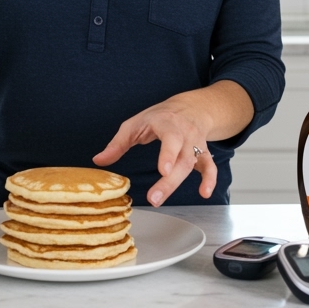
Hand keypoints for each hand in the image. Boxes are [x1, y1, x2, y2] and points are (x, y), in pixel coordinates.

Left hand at [93, 101, 216, 206]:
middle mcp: (185, 133)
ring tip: (162, 199)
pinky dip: (210, 179)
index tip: (163, 170)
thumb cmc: (159, 117)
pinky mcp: (203, 153)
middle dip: (169, 180)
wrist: (190, 108)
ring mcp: (196, 144)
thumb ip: (118, 143)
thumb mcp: (136, 123)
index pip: (171, 138)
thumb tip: (98, 160)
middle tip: (154, 197)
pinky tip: (204, 193)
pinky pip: (210, 166)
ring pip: (192, 164)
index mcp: (168, 123)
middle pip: (181, 158)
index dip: (168, 154)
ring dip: (179, 184)